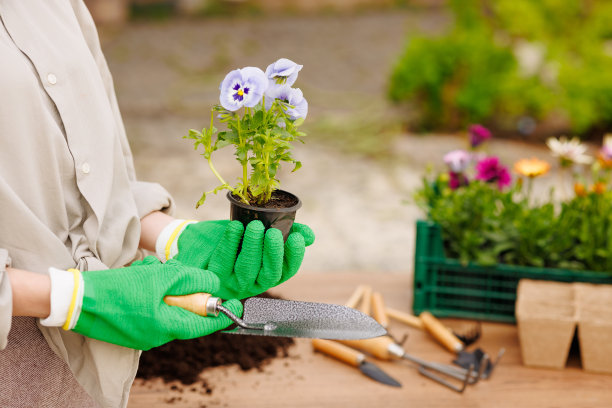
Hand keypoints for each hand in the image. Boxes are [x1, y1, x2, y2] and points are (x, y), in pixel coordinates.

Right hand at [71, 256, 241, 349]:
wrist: (76, 300)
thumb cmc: (119, 288)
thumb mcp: (161, 277)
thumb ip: (192, 281)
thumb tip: (214, 286)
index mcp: (167, 328)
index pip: (205, 325)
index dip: (223, 313)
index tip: (237, 304)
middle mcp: (158, 337)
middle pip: (187, 317)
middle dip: (187, 295)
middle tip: (175, 275)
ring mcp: (144, 336)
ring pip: (170, 311)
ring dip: (167, 291)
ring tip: (150, 274)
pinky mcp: (133, 331)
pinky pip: (154, 312)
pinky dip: (154, 296)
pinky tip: (140, 280)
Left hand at [176, 220, 314, 298]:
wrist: (203, 241)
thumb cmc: (238, 237)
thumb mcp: (262, 232)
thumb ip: (286, 231)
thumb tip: (308, 236)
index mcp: (269, 273)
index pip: (288, 270)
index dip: (294, 255)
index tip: (296, 237)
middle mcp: (254, 283)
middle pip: (269, 274)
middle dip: (273, 252)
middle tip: (272, 232)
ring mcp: (233, 282)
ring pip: (247, 269)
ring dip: (252, 246)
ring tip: (254, 226)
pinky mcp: (214, 276)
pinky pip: (224, 261)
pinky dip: (230, 242)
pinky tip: (235, 227)